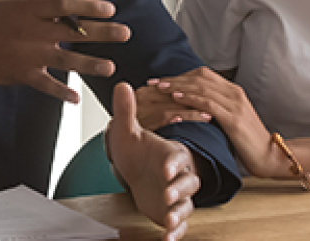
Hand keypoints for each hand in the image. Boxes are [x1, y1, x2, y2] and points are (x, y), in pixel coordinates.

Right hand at [0, 0, 129, 118]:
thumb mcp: (15, 1)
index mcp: (30, 10)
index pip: (65, 6)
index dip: (89, 7)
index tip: (110, 9)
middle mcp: (32, 31)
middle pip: (73, 31)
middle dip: (101, 33)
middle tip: (125, 33)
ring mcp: (27, 54)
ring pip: (65, 60)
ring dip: (90, 64)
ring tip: (111, 67)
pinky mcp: (21, 75)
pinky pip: (46, 85)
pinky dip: (60, 93)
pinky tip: (76, 99)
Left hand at [106, 82, 199, 240]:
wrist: (135, 169)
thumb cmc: (135, 149)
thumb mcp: (126, 131)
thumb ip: (125, 110)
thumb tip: (120, 84)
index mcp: (170, 154)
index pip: (177, 157)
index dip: (173, 163)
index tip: (165, 169)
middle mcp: (178, 175)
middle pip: (188, 183)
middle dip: (179, 190)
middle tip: (167, 196)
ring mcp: (176, 194)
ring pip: (186, 204)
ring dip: (180, 212)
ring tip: (170, 221)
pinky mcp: (173, 211)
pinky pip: (180, 223)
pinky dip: (176, 232)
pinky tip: (168, 239)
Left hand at [149, 67, 286, 177]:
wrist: (270, 155)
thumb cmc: (246, 141)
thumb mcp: (229, 119)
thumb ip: (214, 107)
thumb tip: (189, 104)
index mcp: (233, 91)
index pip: (202, 75)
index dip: (180, 76)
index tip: (161, 80)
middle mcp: (234, 93)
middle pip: (199, 77)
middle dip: (174, 78)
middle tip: (154, 82)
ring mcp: (235, 104)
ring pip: (202, 87)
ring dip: (178, 86)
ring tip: (160, 88)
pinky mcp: (234, 118)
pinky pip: (208, 103)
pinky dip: (191, 98)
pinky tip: (176, 98)